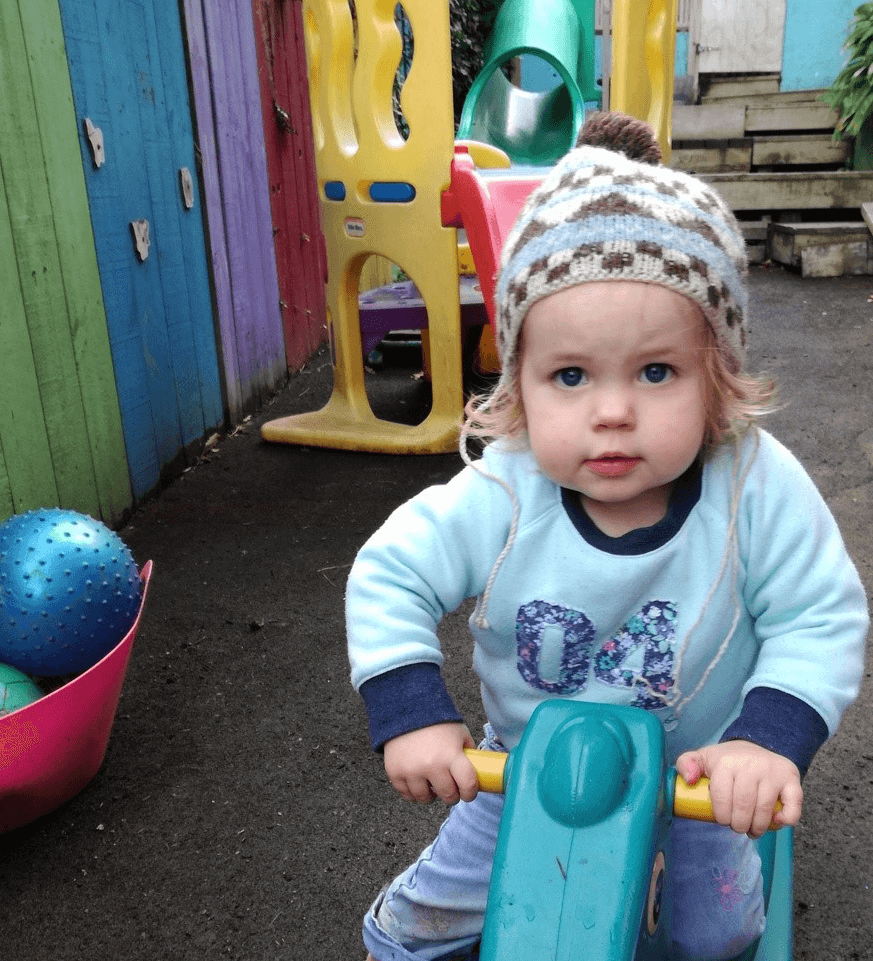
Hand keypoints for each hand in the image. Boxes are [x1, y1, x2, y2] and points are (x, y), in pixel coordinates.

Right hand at [383, 723, 478, 804]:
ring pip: (425, 799)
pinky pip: (406, 795)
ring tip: (432, 786)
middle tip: (451, 789)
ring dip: (431, 796)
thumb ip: (468, 751)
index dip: (470, 793)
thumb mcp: (459, 733)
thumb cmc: (436, 722)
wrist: (406, 710)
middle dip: (452, 795)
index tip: (468, 793)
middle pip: (447, 796)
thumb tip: (478, 769)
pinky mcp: (395, 772)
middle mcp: (431, 766)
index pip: (467, 785)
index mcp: (451, 755)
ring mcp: (412, 771)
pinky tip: (418, 784)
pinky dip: (413, 792)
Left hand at [676, 740, 802, 837]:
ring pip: (765, 810)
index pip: (722, 797)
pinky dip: (786, 819)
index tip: (722, 819)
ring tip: (751, 830)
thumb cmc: (728, 759)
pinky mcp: (791, 779)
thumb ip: (686, 764)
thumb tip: (689, 780)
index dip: (721, 815)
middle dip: (738, 824)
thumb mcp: (703, 757)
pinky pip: (793, 805)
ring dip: (757, 827)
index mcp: (726, 761)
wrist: (758, 744)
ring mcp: (773, 772)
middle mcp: (751, 765)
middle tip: (737, 826)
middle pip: (744, 806)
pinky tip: (776, 822)